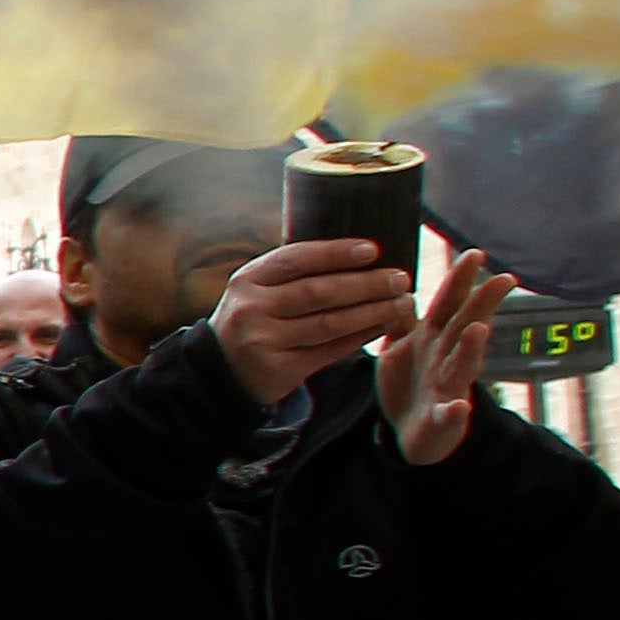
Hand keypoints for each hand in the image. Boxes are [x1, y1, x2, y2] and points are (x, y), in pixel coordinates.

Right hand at [210, 236, 414, 404]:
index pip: (297, 259)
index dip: (336, 253)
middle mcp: (252, 309)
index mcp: (247, 280)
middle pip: (319, 292)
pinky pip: (330, 350)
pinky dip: (360, 337)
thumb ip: (296, 274)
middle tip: (400, 279)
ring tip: (401, 303)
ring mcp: (264, 341)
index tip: (373, 250)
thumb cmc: (252, 320)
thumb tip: (361, 256)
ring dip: (372, 312)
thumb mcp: (258, 289)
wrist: (218, 370)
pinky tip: (381, 326)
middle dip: (366, 284)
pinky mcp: (280, 369)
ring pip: (329, 323)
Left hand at [376, 247, 512, 466]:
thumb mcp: (402, 347)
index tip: (474, 254)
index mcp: (434, 338)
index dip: (460, 280)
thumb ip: (403, 319)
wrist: (410, 433)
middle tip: (503, 280)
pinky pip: (449, 414)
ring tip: (479, 330)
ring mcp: (448, 387)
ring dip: (471, 348)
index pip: (450, 303)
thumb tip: (399, 286)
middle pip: (466, 326)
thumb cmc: (412, 383)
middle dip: (483, 304)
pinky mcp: (443, 417)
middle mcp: (446, 357)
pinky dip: (453, 411)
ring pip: (462, 365)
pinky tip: (457, 407)